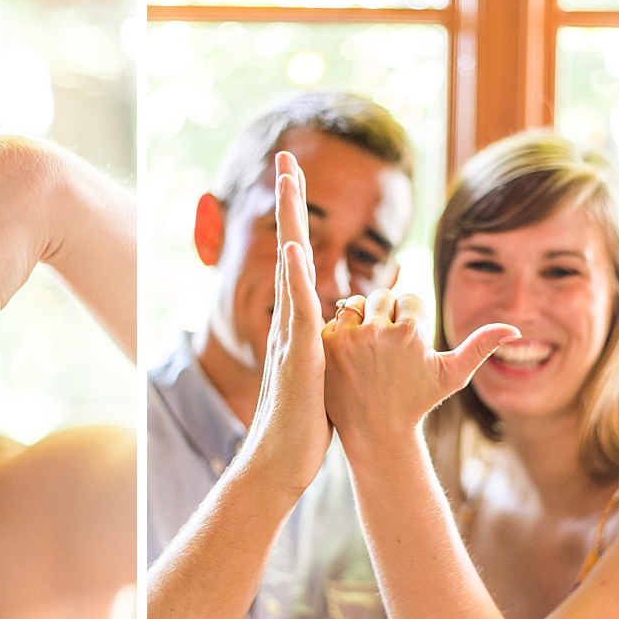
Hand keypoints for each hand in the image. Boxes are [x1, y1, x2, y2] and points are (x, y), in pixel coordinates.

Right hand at [241, 151, 333, 493]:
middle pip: (289, 246)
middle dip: (289, 202)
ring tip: (287, 182)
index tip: (297, 181)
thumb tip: (337, 329)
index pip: (300, 258)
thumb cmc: (304, 424)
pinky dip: (294, 278)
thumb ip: (324, 347)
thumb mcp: (319, 374)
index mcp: (300, 322)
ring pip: (289, 267)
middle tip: (286, 157)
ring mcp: (290, 335)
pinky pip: (297, 311)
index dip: (299, 220)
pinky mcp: (297, 356)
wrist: (282, 460)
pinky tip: (293, 250)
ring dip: (288, 222)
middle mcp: (289, 320)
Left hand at [321, 289, 517, 456]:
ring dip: (363, 316)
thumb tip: (516, 329)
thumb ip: (480, 347)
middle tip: (387, 341)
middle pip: (382, 295)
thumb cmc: (418, 401)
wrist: (376, 430)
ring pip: (356, 302)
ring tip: (369, 343)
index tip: (409, 340)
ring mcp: (348, 337)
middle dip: (387, 313)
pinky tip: (350, 351)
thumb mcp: (452, 376)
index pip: (410, 298)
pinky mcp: (326, 345)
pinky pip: (334, 318)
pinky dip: (342, 329)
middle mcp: (377, 331)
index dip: (411, 317)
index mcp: (409, 332)